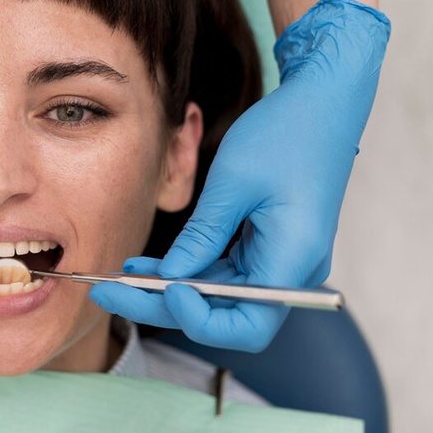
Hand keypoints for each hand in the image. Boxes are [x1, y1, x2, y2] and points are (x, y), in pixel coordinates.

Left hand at [90, 0, 390, 351]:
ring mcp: (279, 263)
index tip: (163, 290)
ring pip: (218, 299)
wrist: (323, 105)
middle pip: (225, 318)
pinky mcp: (265, 250)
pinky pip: (222, 274)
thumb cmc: (286, 134)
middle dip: (164, 308)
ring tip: (119, 280)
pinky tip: (147, 267)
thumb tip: (169, 278)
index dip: (199, 320)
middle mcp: (291, 272)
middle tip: (109, 296)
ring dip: (168, 292)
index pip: (246, 328)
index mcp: (293, 260)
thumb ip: (202, 235)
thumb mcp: (233, 183)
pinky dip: (186, 272)